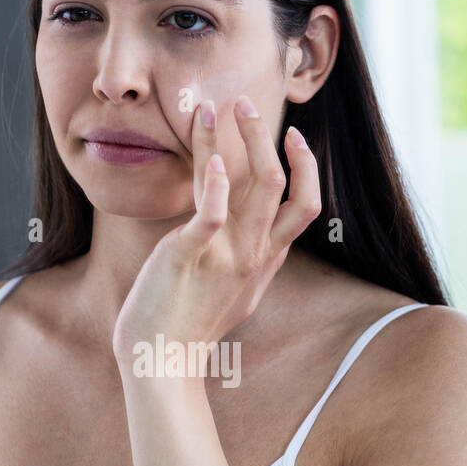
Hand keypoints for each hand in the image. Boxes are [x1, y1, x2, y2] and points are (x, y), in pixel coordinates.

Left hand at [111, 94, 321, 365]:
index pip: (305, 204)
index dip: (305, 166)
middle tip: (247, 103)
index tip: (292, 137)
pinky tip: (212, 157)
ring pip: (254, 186)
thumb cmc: (188, 326)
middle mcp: (254, 254)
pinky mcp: (190, 255)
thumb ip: (249, 263)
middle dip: (268, 138)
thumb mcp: (233, 292)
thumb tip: (257, 244)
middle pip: (281, 185)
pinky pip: (212, 213)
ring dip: (238, 139)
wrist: (161, 362)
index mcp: (265, 260)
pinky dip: (216, 181)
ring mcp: (226, 255)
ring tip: (217, 106)